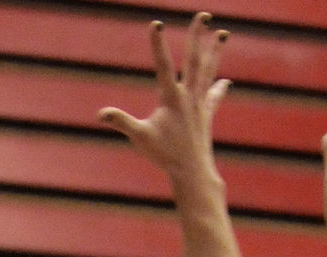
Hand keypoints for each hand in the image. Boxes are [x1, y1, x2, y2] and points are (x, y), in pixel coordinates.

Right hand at [98, 12, 228, 185]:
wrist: (192, 172)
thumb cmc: (164, 155)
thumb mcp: (140, 137)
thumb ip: (121, 122)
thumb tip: (100, 113)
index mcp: (171, 98)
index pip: (163, 65)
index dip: (158, 44)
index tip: (156, 23)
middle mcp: (189, 96)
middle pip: (195, 60)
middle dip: (198, 36)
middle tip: (204, 14)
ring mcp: (199, 104)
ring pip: (208, 72)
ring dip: (215, 51)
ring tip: (223, 33)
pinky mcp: (206, 116)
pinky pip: (213, 97)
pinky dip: (219, 88)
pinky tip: (226, 81)